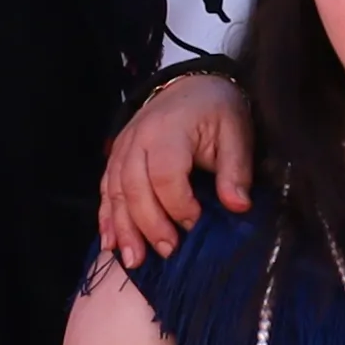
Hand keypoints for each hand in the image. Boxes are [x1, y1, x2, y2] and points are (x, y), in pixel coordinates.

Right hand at [100, 74, 254, 256]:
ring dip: (123, 228)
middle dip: (149, 224)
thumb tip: (238, 206)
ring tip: (134, 260)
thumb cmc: (217, 111)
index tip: (196, 225)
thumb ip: (236, 171)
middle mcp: (138, 138)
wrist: (192, 85)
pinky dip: (107, 218)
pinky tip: (111, 244)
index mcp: (169, 129)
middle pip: (134, 187)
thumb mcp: (236, 133)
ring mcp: (122, 147)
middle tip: (168, 251)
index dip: (178, 205)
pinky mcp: (116, 156)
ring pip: (115, 191)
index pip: (165, 174)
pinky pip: (106, 189)